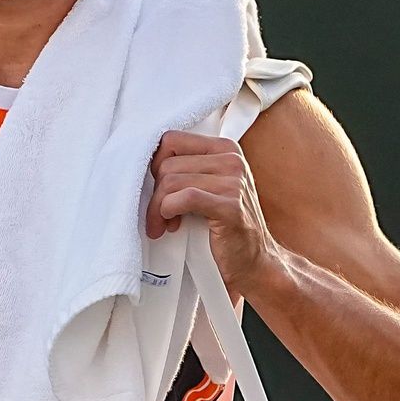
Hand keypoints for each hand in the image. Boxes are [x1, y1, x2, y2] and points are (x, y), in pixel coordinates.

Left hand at [146, 130, 278, 295]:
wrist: (254, 260)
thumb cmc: (225, 224)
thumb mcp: (209, 187)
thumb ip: (187, 170)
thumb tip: (144, 167)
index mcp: (225, 149)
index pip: (171, 140)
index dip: (155, 165)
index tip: (156, 188)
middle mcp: (232, 160)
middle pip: (168, 165)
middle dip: (154, 193)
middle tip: (157, 216)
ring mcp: (234, 182)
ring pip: (171, 182)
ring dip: (157, 208)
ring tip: (163, 224)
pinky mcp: (230, 206)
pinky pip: (184, 198)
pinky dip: (168, 211)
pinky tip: (171, 225)